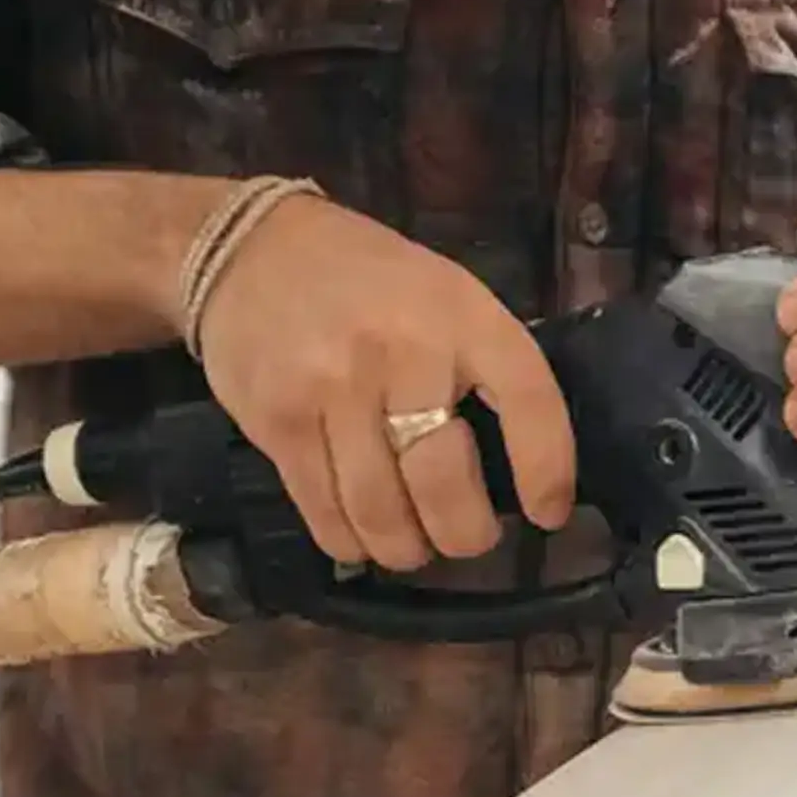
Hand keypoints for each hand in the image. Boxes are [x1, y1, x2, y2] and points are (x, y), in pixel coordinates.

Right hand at [194, 193, 575, 570]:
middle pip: (443, 481)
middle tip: (468, 538)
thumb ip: (483, 366)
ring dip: (407, 548)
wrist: (248, 248)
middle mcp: (400, 352)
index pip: (529, 402)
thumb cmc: (370, 282)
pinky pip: (324, 510)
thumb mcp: (448, 295)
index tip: (548, 514)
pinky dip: (351, 541)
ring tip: (415, 546)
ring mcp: (332, 388)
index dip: (546, 470)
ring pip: (381, 510)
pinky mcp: (278, 421)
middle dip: (465, 534)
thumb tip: (523, 466)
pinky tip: (364, 538)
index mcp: (462, 316)